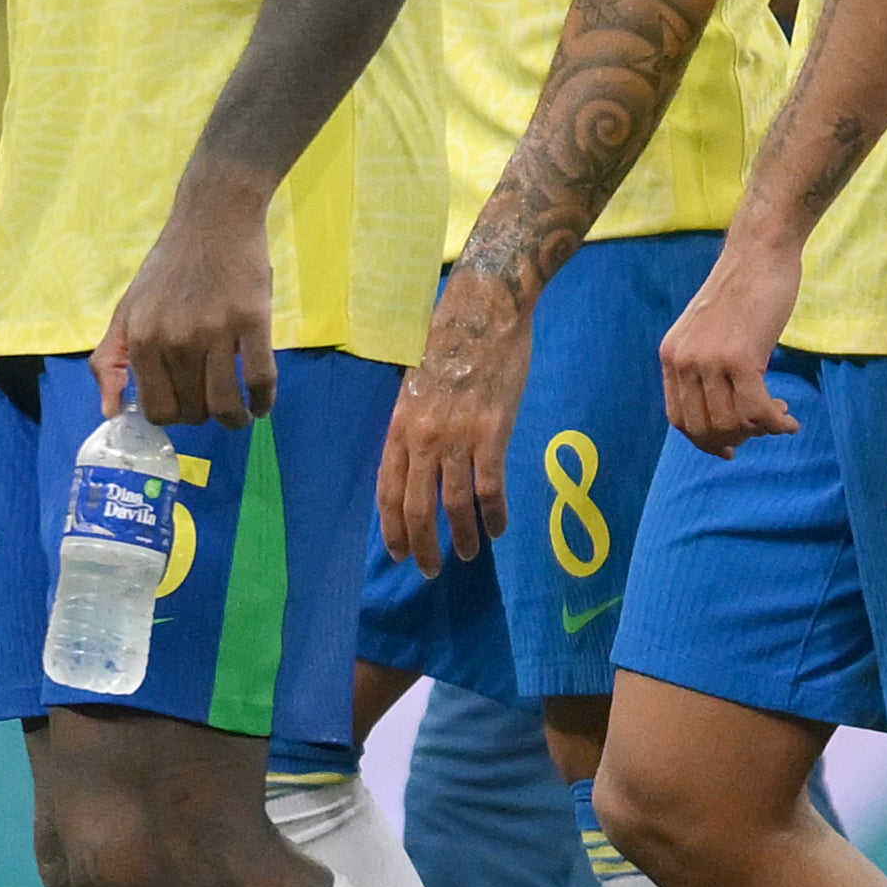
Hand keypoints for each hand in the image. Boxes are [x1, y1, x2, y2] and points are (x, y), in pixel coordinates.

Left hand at [96, 178, 276, 432]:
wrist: (212, 220)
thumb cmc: (168, 267)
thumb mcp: (127, 310)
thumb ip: (110, 359)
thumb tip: (109, 411)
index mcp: (141, 338)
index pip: (156, 408)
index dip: (171, 416)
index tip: (182, 406)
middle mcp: (175, 339)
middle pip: (192, 411)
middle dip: (202, 416)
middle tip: (209, 402)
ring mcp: (215, 331)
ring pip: (225, 403)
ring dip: (234, 419)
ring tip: (238, 413)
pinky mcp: (252, 321)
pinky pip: (260, 379)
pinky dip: (263, 402)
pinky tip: (261, 405)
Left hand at [383, 269, 527, 566]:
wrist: (482, 315)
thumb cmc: (448, 346)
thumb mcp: (415, 388)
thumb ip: (415, 426)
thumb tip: (417, 464)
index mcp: (398, 426)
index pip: (387, 489)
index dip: (391, 526)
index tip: (396, 552)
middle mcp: (421, 437)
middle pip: (416, 506)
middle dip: (421, 544)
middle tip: (428, 570)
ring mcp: (456, 437)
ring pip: (453, 504)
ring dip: (461, 537)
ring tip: (468, 555)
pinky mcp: (491, 433)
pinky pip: (490, 487)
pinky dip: (494, 514)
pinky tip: (499, 529)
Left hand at [659, 231, 801, 454]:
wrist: (758, 256)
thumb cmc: (742, 293)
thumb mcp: (707, 332)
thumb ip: (704, 366)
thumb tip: (725, 411)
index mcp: (671, 356)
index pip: (678, 418)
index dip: (704, 441)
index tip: (729, 448)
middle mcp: (682, 361)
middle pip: (703, 428)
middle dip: (735, 440)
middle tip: (761, 429)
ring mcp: (708, 360)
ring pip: (730, 423)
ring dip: (759, 431)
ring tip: (778, 417)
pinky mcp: (740, 358)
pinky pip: (756, 410)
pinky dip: (776, 424)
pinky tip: (789, 422)